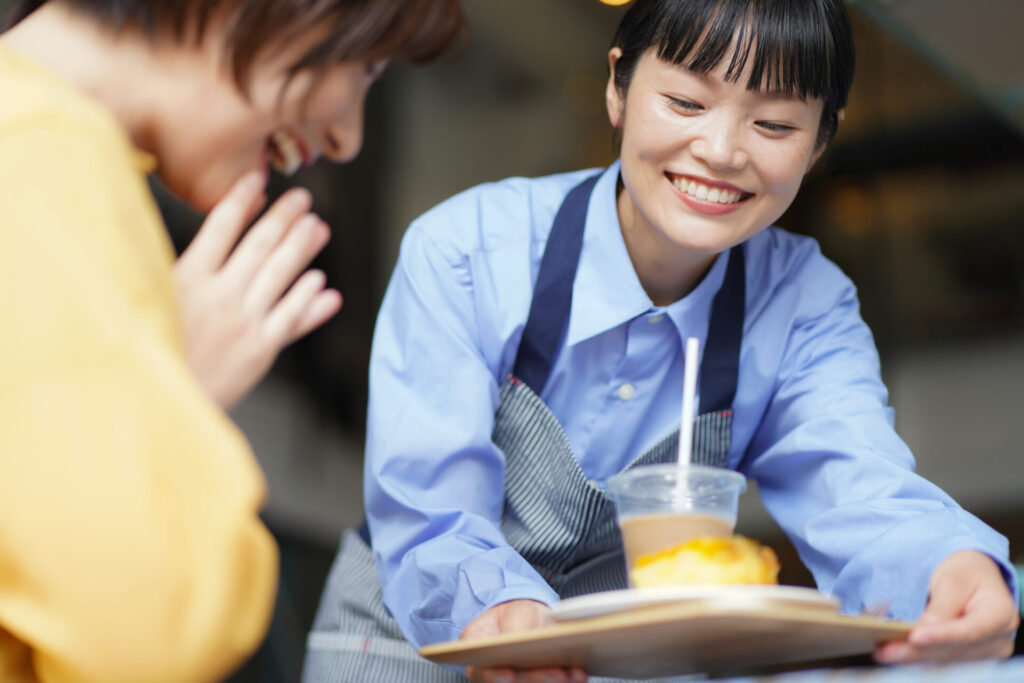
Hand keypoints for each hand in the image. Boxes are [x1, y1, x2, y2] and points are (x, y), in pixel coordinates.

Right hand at [174, 171, 341, 409]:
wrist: (153, 402)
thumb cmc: (154, 350)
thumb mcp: (155, 302)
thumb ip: (183, 273)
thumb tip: (209, 239)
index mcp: (186, 278)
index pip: (220, 227)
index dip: (241, 200)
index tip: (258, 180)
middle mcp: (217, 295)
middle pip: (259, 245)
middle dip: (284, 217)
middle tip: (303, 198)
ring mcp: (241, 321)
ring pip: (280, 274)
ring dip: (303, 247)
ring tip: (318, 227)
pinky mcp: (258, 349)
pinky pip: (291, 317)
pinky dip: (307, 298)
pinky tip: (321, 283)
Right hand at [461, 600, 586, 682]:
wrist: (532, 619)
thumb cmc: (518, 614)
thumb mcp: (516, 610)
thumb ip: (515, 625)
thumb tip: (519, 638)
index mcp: (478, 653)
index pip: (480, 670)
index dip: (494, 675)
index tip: (509, 674)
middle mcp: (495, 674)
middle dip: (535, 679)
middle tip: (556, 674)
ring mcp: (518, 682)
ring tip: (572, 674)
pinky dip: (567, 682)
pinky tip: (578, 674)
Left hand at [875, 550, 1018, 662]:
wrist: (974, 576)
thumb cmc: (965, 572)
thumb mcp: (954, 579)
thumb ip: (942, 606)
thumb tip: (923, 631)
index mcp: (1000, 614)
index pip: (969, 631)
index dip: (942, 636)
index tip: (914, 637)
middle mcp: (997, 640)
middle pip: (953, 650)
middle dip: (916, 651)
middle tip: (884, 650)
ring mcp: (982, 652)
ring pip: (943, 659)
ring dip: (911, 657)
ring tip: (883, 652)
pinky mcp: (966, 656)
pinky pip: (939, 659)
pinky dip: (916, 655)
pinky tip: (893, 653)